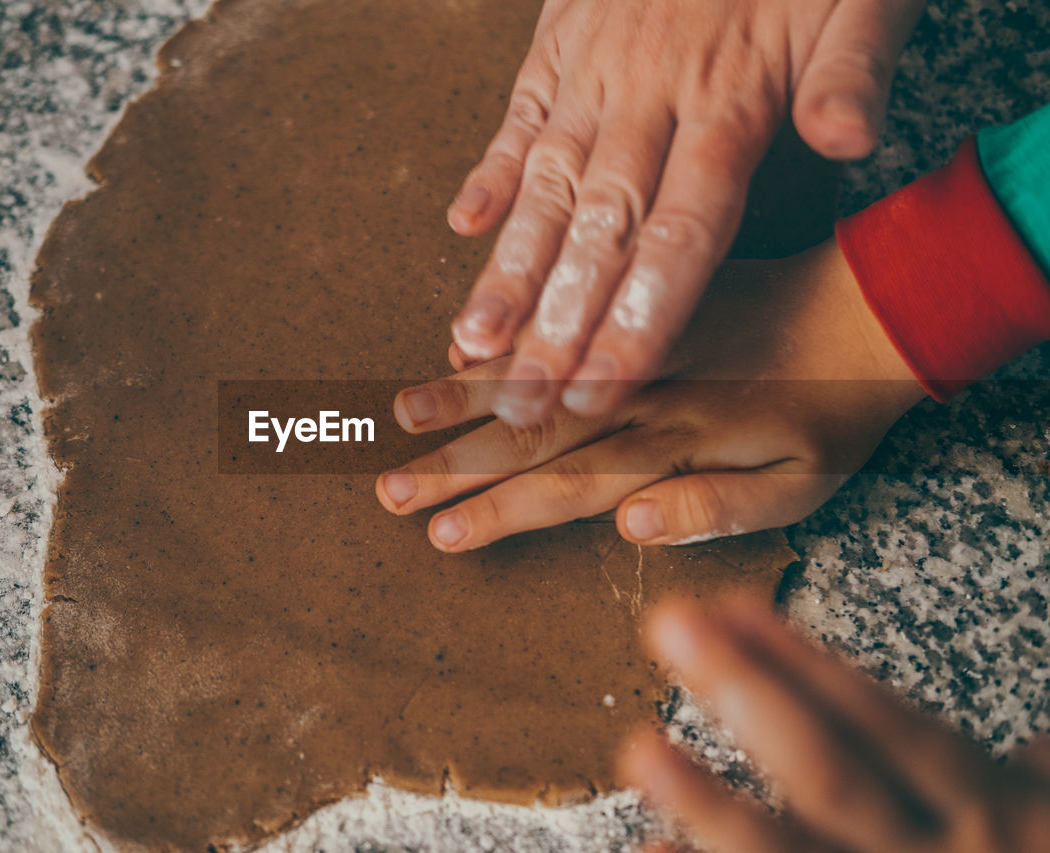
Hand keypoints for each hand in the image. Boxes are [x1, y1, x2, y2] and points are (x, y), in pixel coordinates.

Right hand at [377, 239, 924, 550]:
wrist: (876, 304)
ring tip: (399, 414)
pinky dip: (508, 338)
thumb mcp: (803, 484)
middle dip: (454, 464)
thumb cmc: (839, 413)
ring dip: (462, 397)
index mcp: (675, 437)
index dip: (500, 511)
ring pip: (535, 372)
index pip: (570, 483)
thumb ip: (714, 505)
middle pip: (532, 432)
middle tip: (389, 487)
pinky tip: (459, 348)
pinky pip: (562, 315)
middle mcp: (642, 387)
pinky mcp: (640, 303)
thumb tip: (626, 526)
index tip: (439, 532)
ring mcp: (634, 340)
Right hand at [447, 0, 924, 425]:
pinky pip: (518, 111)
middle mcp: (647, 94)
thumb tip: (847, 142)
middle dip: (555, 328)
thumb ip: (852, 70)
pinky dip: (489, 169)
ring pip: (543, 185)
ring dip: (507, 270)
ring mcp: (595, 68)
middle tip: (521, 405)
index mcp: (727, 99)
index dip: (636, 320)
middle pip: (597, 230)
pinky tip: (461, 225)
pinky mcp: (560, 40)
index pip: (678, 234)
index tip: (601, 392)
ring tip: (469, 346)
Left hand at [619, 596, 1049, 852]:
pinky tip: (653, 851)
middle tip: (669, 626)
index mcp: (989, 814)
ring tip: (640, 746)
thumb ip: (1026, 771)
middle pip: (831, 774)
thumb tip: (1023, 730)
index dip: (805, 665)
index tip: (726, 607)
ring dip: (708, 804)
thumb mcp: (1049, 813)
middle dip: (748, 696)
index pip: (888, 724)